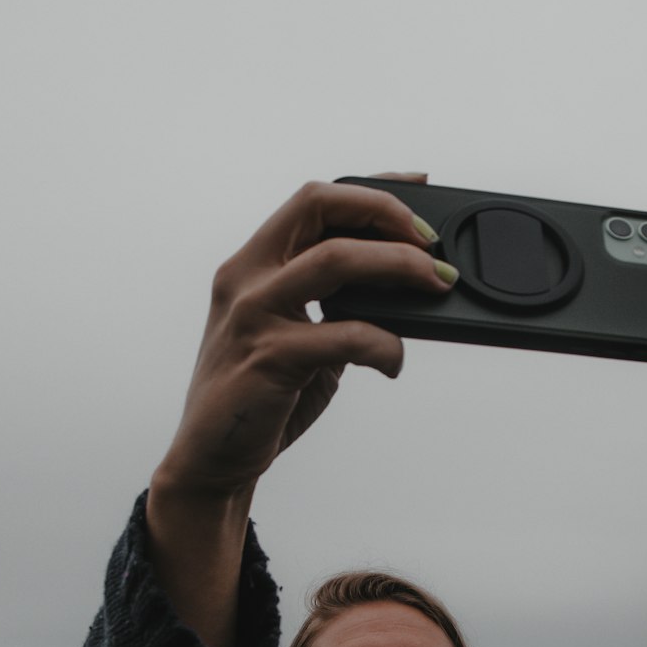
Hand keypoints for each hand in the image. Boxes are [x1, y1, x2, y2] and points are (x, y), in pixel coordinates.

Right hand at [155, 173, 453, 500]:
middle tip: (432, 244)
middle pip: (318, 204)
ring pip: (335, 259)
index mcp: (251, 264)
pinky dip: (385, 345)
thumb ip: (334, 306)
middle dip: (385, 212)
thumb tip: (404, 287)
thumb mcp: (295, 336)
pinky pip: (346, 336)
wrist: (212, 459)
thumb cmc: (259, 396)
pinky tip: (393, 363)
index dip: (372, 188)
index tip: (419, 187)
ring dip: (398, 265)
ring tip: (435, 284)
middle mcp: (246, 278)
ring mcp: (254, 315)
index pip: (314, 199)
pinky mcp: (270, 359)